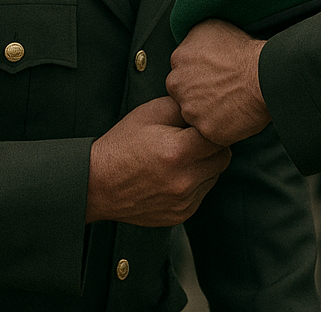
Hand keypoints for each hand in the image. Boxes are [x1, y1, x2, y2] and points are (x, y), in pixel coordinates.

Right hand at [85, 96, 230, 225]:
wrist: (97, 184)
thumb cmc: (123, 145)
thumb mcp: (151, 113)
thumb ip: (184, 107)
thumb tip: (209, 106)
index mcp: (177, 152)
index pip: (220, 136)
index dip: (214, 126)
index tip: (206, 122)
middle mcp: (184, 181)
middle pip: (223, 158)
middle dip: (214, 145)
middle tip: (195, 137)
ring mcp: (183, 202)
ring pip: (214, 176)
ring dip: (206, 164)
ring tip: (182, 155)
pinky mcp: (180, 215)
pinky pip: (202, 193)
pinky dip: (195, 182)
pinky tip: (175, 173)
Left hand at [167, 19, 270, 146]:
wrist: (265, 75)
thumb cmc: (243, 51)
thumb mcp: (212, 26)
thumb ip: (193, 38)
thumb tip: (191, 44)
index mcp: (178, 59)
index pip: (181, 70)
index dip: (198, 73)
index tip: (213, 74)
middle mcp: (178, 84)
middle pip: (183, 93)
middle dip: (199, 92)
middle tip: (222, 88)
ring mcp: (190, 109)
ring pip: (195, 114)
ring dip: (209, 110)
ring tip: (231, 101)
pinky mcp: (205, 130)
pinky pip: (211, 131)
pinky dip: (221, 126)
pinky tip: (235, 114)